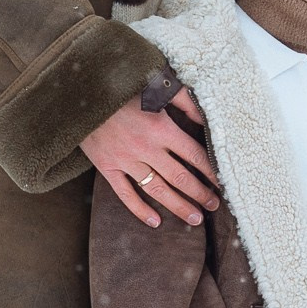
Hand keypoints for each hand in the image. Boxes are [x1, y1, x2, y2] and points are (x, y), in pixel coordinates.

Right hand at [84, 87, 217, 226]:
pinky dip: (140, 210)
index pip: (194, 155)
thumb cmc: (123, 87)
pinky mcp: (107, 167)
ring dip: (178, 206)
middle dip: (200, 193)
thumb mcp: (158, 85)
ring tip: (195, 219)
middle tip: (214, 206)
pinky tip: (155, 222)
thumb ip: (184, 101)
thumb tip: (204, 119)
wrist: (83, 93)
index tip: (223, 183)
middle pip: (180, 177)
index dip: (211, 171)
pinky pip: (125, 194)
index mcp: (162, 128)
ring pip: (157, 190)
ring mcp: (126, 160)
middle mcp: (146, 148)